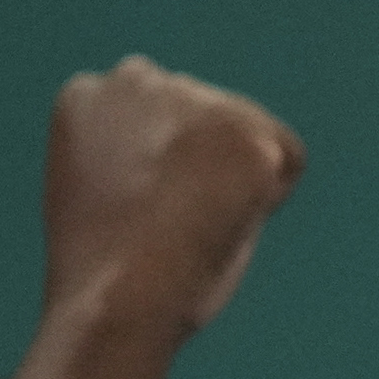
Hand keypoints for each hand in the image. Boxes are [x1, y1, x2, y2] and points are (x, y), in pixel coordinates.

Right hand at [42, 55, 305, 339]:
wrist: (115, 298)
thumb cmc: (110, 276)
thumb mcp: (107, 195)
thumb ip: (144, 156)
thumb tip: (205, 156)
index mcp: (88, 94)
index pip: (163, 116)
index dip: (169, 172)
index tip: (143, 211)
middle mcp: (135, 79)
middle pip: (210, 116)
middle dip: (209, 165)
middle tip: (176, 226)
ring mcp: (191, 101)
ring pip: (251, 133)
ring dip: (239, 178)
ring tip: (194, 224)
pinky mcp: (244, 132)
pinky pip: (289, 160)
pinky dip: (270, 199)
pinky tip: (224, 222)